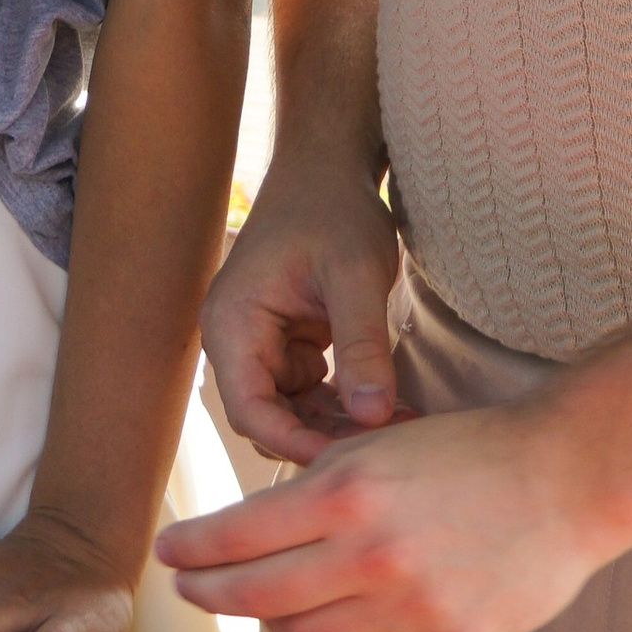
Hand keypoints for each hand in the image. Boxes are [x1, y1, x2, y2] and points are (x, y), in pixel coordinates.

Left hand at [155, 389, 620, 631]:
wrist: (562, 482)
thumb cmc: (464, 452)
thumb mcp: (372, 446)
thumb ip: (312, 492)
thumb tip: (250, 534)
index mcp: (346, 495)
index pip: (238, 537)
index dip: (191, 551)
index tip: (168, 554)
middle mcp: (371, 557)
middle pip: (258, 596)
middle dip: (211, 591)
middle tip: (191, 585)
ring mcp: (411, 609)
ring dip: (275, 621)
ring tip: (265, 602)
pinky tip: (331, 623)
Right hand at [200, 160, 403, 460]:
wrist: (329, 169)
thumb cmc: (333, 209)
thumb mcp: (355, 275)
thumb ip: (362, 345)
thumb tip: (373, 416)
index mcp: (232, 323)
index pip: (249, 409)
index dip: (294, 443)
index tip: (351, 461)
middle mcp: (236, 340)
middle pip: (269, 419)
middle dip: (324, 439)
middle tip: (387, 450)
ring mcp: (262, 345)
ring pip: (292, 413)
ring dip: (338, 426)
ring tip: (400, 428)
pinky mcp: (288, 346)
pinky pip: (311, 395)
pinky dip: (346, 405)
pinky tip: (390, 408)